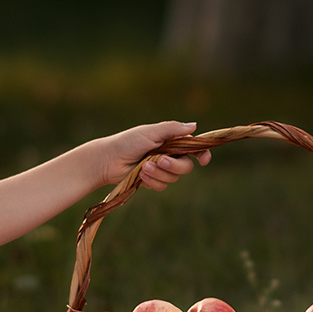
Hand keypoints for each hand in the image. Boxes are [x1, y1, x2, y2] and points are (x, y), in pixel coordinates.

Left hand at [95, 121, 211, 191]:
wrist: (108, 160)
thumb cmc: (128, 142)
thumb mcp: (151, 132)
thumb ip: (173, 129)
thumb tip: (195, 126)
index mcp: (171, 140)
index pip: (193, 147)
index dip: (202, 154)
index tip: (204, 161)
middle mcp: (169, 154)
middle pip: (186, 166)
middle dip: (174, 166)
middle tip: (160, 160)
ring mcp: (161, 169)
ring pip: (173, 178)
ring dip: (159, 173)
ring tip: (143, 167)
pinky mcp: (152, 180)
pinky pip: (162, 185)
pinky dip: (152, 180)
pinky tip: (140, 175)